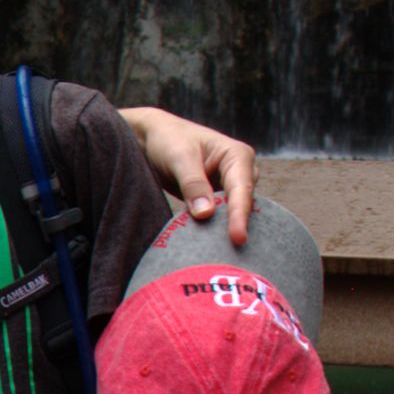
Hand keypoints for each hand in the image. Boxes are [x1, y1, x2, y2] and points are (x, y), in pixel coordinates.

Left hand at [115, 106, 256, 244]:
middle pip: (243, 205)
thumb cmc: (168, 139)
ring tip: (220, 255)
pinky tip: (208, 247)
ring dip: (225, 231)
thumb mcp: (179, 157)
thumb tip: (206, 214)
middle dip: (237, 226)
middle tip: (231, 255)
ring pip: (233, 214)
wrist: (151, 138)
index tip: (237, 238)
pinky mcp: (217, 200)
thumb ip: (193, 184)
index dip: (239, 215)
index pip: (242, 189)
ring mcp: (230, 187)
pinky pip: (220, 218)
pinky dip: (215, 230)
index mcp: (238, 156)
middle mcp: (240, 172)